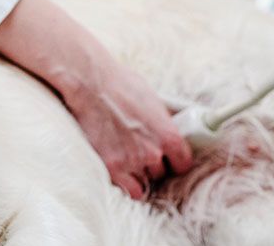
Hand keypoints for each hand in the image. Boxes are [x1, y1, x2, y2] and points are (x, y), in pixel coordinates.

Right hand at [0, 0, 193, 198]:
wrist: (90, 84)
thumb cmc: (120, 84)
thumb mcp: (152, 99)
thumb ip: (163, 122)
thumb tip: (170, 129)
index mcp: (169, 135)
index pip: (183, 164)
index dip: (175, 161)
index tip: (167, 159)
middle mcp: (154, 152)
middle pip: (161, 172)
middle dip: (152, 164)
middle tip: (139, 151)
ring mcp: (132, 162)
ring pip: (144, 182)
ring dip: (138, 174)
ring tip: (127, 159)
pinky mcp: (112, 167)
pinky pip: (129, 190)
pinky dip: (127, 184)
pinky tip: (121, 172)